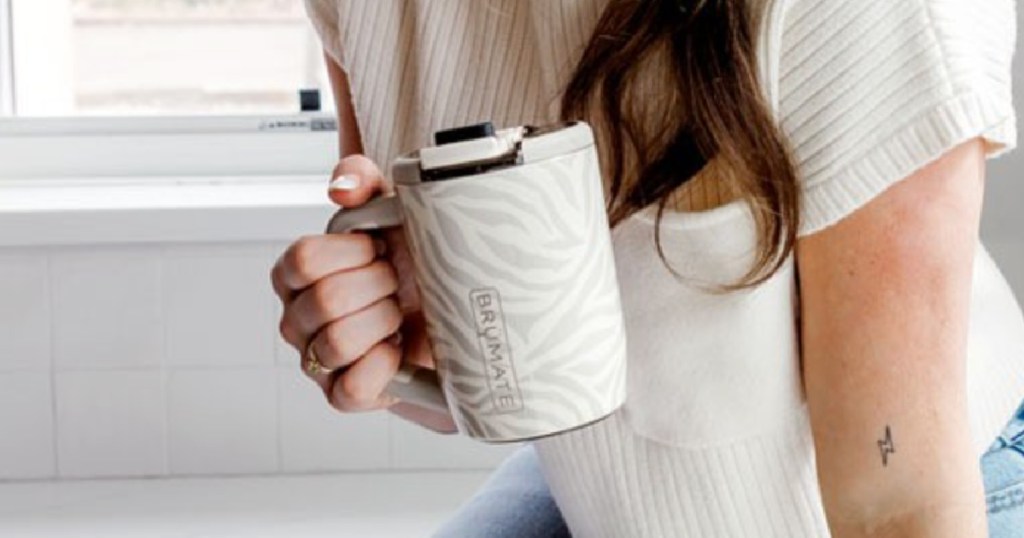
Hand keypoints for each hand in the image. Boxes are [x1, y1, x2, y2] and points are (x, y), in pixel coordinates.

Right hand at [271, 155, 455, 431]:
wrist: (454, 320)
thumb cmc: (414, 264)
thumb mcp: (393, 212)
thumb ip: (363, 183)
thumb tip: (340, 186)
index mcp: (297, 272)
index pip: (303, 258)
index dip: (352, 252)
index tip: (381, 248)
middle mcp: (297, 317)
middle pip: (324, 301)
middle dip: (379, 286)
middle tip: (398, 283)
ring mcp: (316, 360)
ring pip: (336, 343)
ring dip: (383, 323)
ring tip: (400, 314)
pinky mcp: (342, 395)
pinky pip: (350, 387)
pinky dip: (382, 365)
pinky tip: (398, 348)